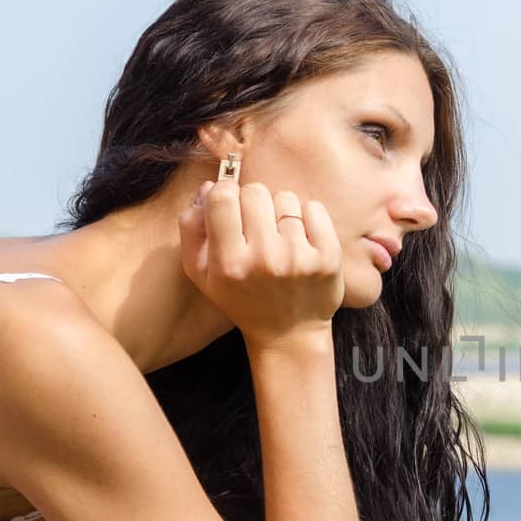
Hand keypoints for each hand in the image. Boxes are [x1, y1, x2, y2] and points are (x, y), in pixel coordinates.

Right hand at [178, 176, 345, 342]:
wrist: (288, 334)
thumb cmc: (241, 298)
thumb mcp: (202, 274)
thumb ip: (192, 229)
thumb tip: (209, 187)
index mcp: (229, 262)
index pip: (223, 197)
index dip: (225, 193)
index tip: (231, 206)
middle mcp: (265, 258)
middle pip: (255, 192)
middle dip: (253, 202)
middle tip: (257, 225)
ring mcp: (299, 257)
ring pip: (285, 198)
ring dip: (280, 211)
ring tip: (279, 236)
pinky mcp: (328, 257)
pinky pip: (314, 208)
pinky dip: (307, 217)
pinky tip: (301, 238)